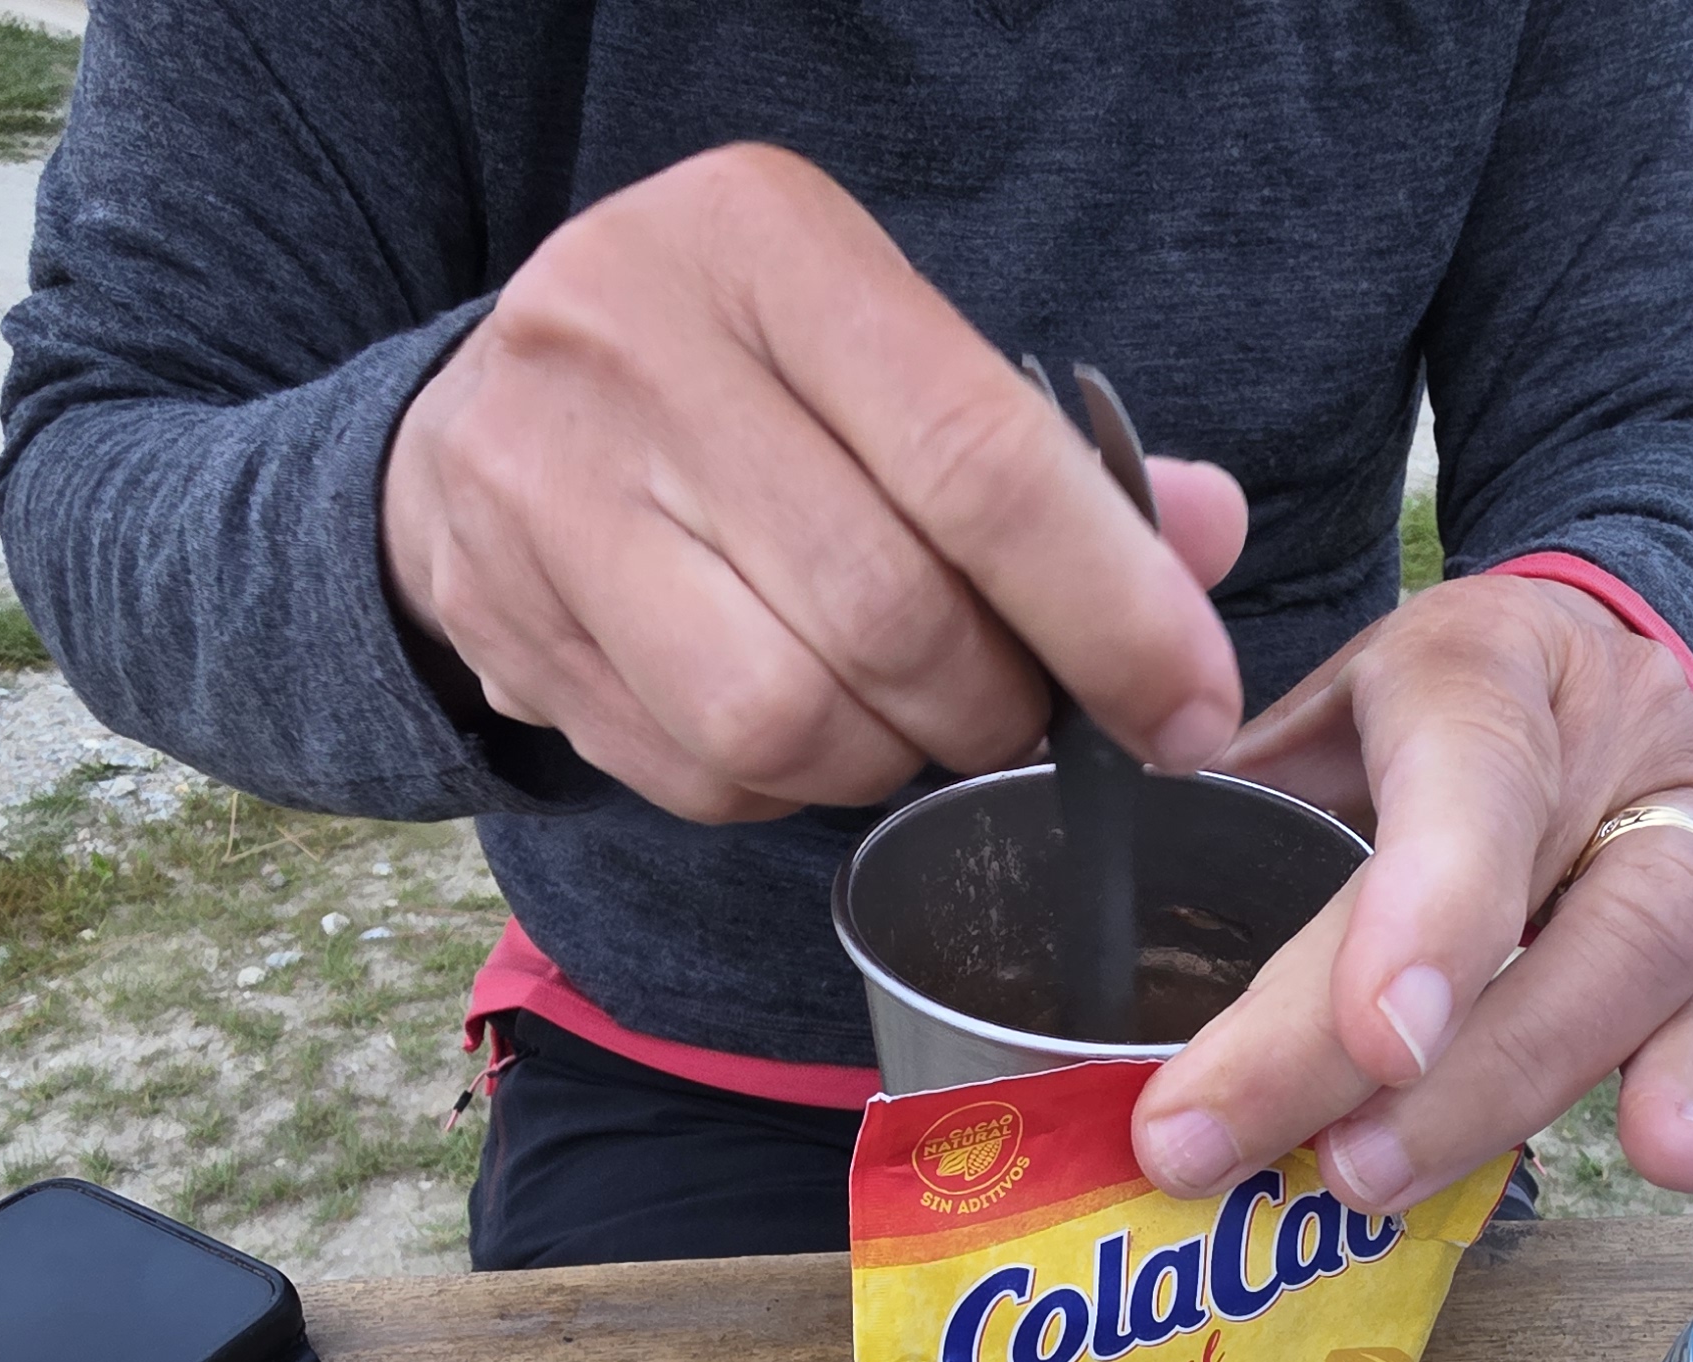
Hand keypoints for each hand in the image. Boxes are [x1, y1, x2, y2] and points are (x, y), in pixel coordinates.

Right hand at [382, 143, 1249, 822]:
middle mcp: (630, 342)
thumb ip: (1047, 454)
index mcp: (762, 241)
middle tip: (1023, 713)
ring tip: (906, 718)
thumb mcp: (883, 349)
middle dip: (995, 704)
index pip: (979, 459)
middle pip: (886, 610)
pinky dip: (782, 787)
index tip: (1189, 710)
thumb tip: (1207, 542)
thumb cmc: (736, 379)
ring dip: (887, 759)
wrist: (485, 404)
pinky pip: (697, 773)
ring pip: (781, 715)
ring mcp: (540, 481)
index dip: (1112, 613)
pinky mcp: (493, 610)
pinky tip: (794, 725)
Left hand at [1132, 574, 1692, 1211]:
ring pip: (1638, 963)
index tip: (1374, 1043)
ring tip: (1380, 1185)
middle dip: (1418, 1065)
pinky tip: (1664, 1159)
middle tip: (1298, 1166)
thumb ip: (1208, 791)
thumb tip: (1049, 909)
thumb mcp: (1303, 706)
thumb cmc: (1399, 713)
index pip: (1467, 771)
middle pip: (1541, 905)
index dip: (1429, 911)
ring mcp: (1683, 831)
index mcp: (1478, 661)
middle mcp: (1604, 738)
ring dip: (1510, 1095)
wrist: (1567, 662)